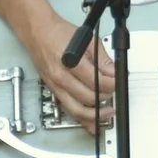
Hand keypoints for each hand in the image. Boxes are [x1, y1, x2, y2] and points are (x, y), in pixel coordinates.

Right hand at [29, 9, 113, 132]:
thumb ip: (103, 60)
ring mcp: (55, 87)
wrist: (39, 33)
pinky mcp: (54, 91)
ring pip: (77, 110)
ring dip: (94, 116)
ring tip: (108, 114)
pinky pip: (68, 110)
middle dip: (106, 98)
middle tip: (114, 95)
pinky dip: (81, 118)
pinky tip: (91, 124)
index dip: (112, 85)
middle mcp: (61, 78)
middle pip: (88, 98)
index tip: (118, 83)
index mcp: (71, 64)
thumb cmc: (59, 34)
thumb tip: (114, 73)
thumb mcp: (88, 41)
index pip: (97, 82)